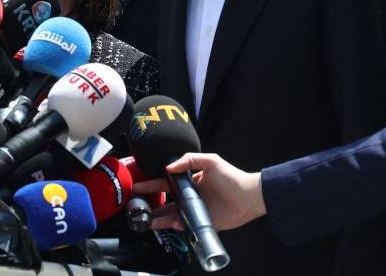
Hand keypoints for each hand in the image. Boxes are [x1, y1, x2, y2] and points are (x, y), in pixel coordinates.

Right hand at [134, 153, 266, 231]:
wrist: (250, 197)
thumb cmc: (232, 177)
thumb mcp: (211, 161)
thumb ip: (190, 160)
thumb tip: (169, 167)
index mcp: (190, 182)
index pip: (166, 183)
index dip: (151, 184)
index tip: (137, 186)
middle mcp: (190, 197)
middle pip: (166, 202)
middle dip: (150, 205)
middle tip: (136, 208)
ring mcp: (195, 211)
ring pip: (172, 216)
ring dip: (159, 219)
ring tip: (146, 221)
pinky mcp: (202, 223)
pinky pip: (186, 226)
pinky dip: (177, 226)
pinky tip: (172, 224)